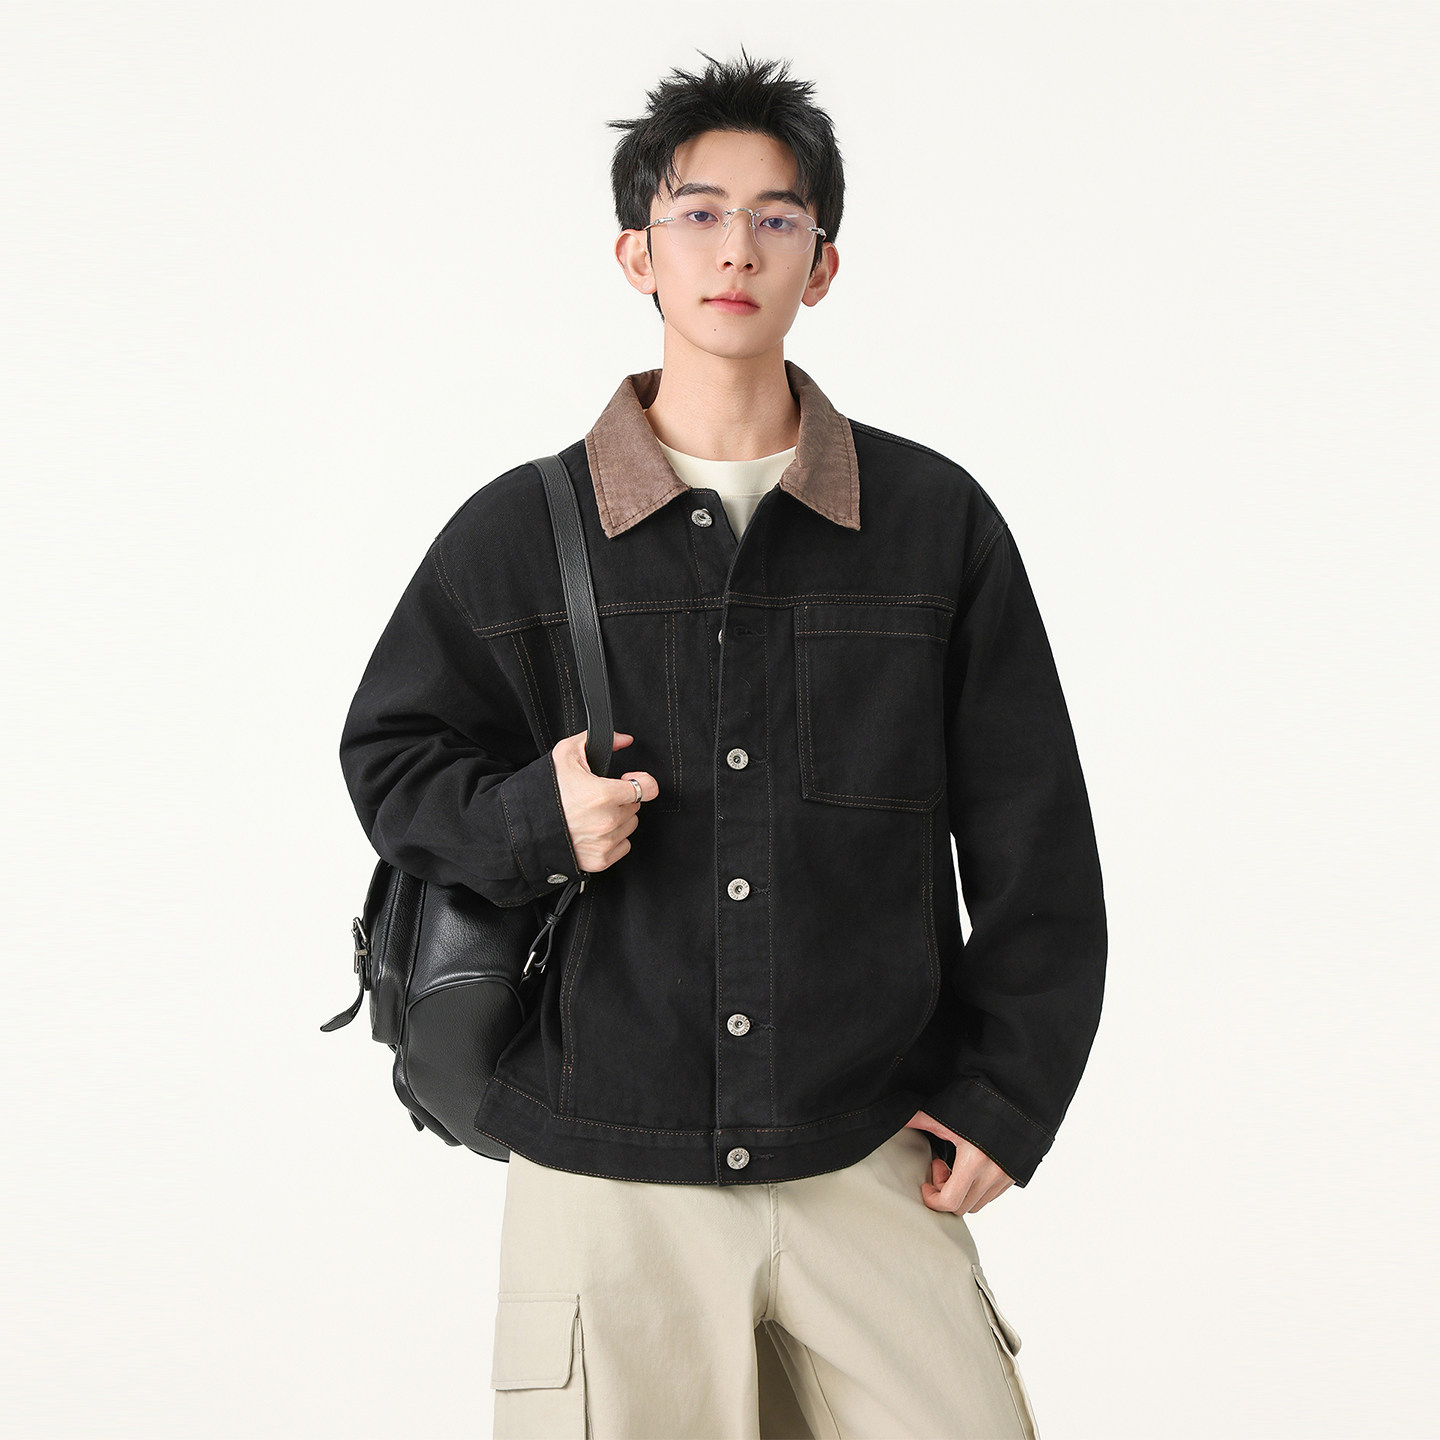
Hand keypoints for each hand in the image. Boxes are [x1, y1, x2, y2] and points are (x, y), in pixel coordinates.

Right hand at [552, 730, 658, 874]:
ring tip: (593, 814)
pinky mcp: (600, 860)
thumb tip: (624, 740)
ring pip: (630, 825)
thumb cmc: (544, 792)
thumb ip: (601, 740)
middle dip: (622, 798)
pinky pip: (623, 845)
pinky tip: (594, 831)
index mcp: (603, 795)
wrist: (523, 827)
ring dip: (618, 818)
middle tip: (599, 797)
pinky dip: (613, 839)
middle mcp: (608, 821)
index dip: (641, 780)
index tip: (631, 780)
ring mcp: (605, 842)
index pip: (647, 788)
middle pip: (635, 805)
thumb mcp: (566, 754)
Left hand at [906, 1111, 1014, 1214]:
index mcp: (974, 1160)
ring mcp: (1005, 1176)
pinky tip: (971, 1167)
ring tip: (957, 1166)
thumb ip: (920, 1119)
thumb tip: (899, 1118)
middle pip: (961, 1207)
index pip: (949, 1201)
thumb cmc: (981, 1103)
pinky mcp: (1013, 1175)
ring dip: (961, 1192)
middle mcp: (993, 1173)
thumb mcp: (947, 1113)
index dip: (932, 1199)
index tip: (927, 1186)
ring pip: (977, 1204)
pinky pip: (991, 1196)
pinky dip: (976, 1188)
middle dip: (945, 1193)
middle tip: (941, 1167)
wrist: (1014, 1097)